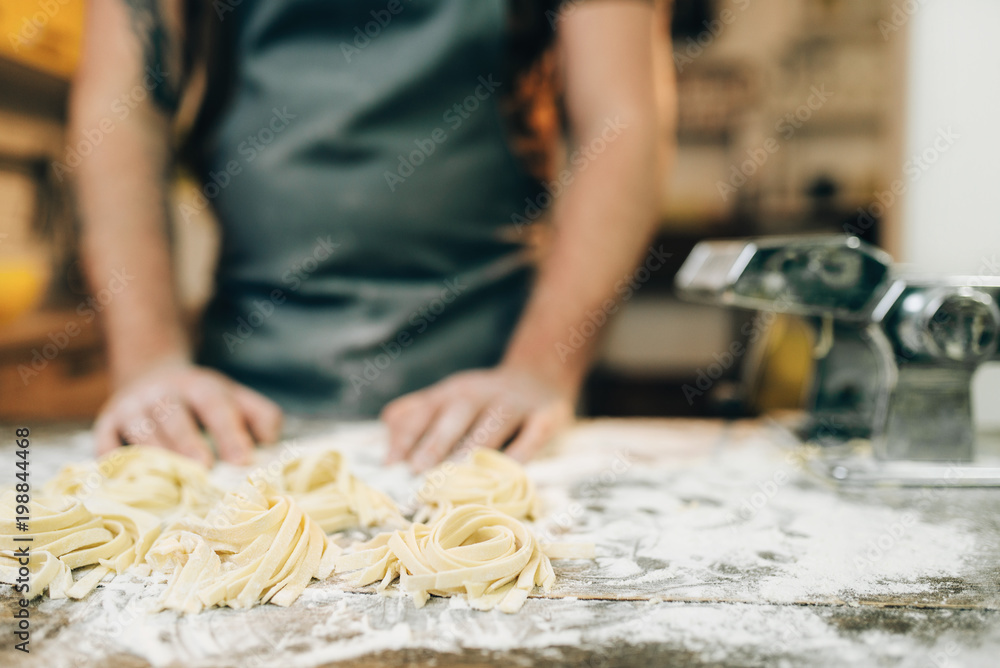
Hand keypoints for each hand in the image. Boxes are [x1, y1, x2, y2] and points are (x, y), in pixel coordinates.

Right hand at [94, 358, 282, 465]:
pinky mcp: (107, 424)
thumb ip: (261, 417)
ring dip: (155, 455)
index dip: (229, 431)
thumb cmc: (204, 402)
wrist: (151, 377)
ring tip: (170, 484)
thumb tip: (269, 445)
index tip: (243, 460)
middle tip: (204, 470)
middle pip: (174, 414)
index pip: (215, 404)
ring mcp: (132, 407)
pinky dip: (114, 461)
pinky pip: (106, 444)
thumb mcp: (236, 398)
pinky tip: (126, 482)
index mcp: (200, 386)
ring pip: (141, 429)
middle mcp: (163, 393)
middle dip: (188, 442)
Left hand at [381, 366, 575, 471]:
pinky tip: (509, 471)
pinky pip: (534, 433)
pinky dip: (523, 451)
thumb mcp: (448, 398)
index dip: (407, 436)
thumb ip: (415, 413)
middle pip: (456, 414)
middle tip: (419, 470)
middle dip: (436, 441)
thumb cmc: (483, 399)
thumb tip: (386, 431)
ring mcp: (515, 403)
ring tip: (458, 474)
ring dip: (475, 447)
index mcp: (452, 392)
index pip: (424, 410)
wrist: (540, 374)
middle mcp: (481, 394)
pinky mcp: (546, 415)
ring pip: (494, 423)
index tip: (391, 464)